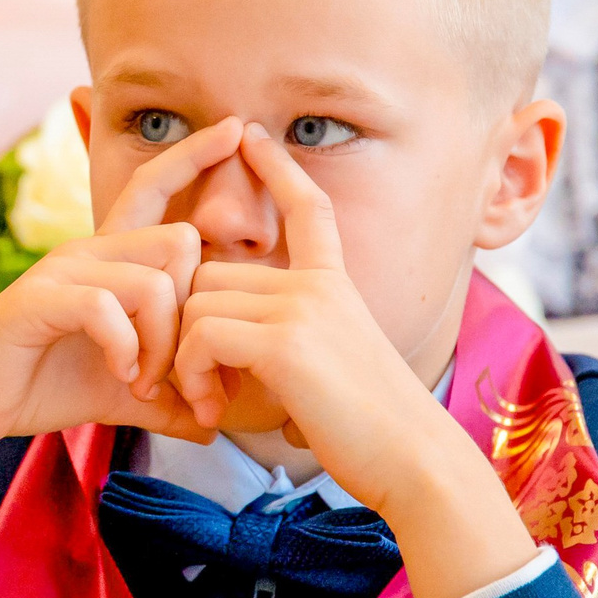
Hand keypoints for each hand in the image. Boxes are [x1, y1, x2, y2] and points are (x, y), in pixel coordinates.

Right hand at [0, 117, 243, 547]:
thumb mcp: (121, 391)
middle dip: (194, 314)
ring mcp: (63, 271)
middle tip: (181, 373)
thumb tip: (213, 423)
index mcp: (110, 259)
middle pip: (180, 242)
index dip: (193, 156)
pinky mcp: (39, 299)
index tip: (235, 128)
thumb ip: (168, 398)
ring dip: (162, 343)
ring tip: (143, 382)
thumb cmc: (43, 385)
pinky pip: (106, 307)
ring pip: (154, 282)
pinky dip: (125, 349)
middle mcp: (89, 251)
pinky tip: (120, 377)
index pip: (155, 188)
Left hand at [172, 125, 537, 597]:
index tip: (253, 135)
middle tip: (199, 384)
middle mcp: (318, 284)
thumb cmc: (372, 433)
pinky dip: (191, 374)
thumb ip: (295, 341)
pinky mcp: (284, 342)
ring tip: (206, 403)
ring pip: (198, 301)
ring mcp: (302, 307)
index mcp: (335, 285)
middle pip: (213, 271)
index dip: (278, 169)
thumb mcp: (335, 369)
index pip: (308, 208)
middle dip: (189, 326)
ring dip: (185, 358)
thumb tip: (248, 352)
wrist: (412, 461)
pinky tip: (211, 410)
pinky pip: (201, 335)